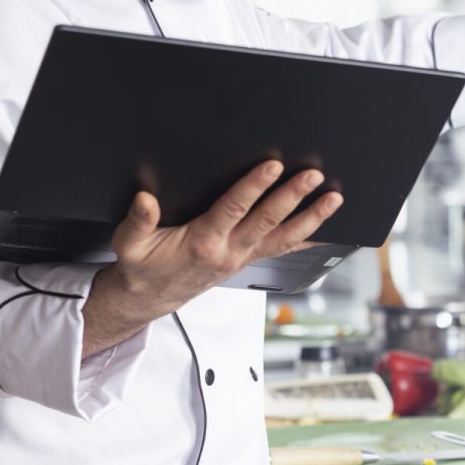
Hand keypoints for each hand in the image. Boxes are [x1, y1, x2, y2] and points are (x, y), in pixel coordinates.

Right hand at [80, 160, 342, 355]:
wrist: (152, 298)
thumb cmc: (144, 267)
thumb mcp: (130, 245)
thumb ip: (136, 222)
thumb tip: (145, 199)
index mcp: (203, 242)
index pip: (234, 210)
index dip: (254, 187)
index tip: (272, 166)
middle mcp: (230, 250)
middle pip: (268, 221)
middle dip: (293, 196)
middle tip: (313, 176)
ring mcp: (244, 256)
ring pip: (284, 237)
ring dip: (312, 217)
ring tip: (334, 198)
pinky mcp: (250, 259)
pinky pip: (284, 248)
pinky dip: (308, 238)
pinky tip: (329, 228)